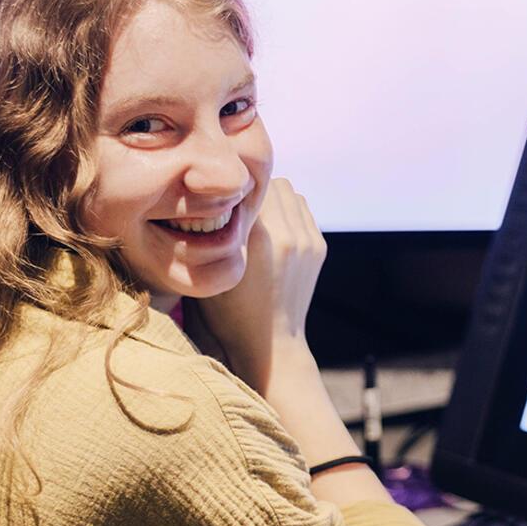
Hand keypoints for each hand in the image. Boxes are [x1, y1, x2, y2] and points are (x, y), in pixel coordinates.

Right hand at [193, 178, 325, 393]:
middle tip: (234, 204)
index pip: (244, 185)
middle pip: (269, 180)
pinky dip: (286, 210)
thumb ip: (211, 230)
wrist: (270, 345)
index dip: (228, 187)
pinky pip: (301, 207)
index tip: (216, 195)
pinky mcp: (318, 245)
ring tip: (254, 217)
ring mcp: (307, 240)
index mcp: (258, 239)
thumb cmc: (228, 313)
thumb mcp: (208, 270)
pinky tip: (270, 229)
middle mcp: (288, 235)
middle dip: (250, 189)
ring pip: (289, 190)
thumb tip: (213, 192)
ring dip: (270, 197)